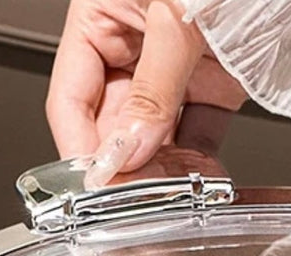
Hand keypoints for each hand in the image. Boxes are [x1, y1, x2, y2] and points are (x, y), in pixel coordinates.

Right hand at [46, 0, 245, 185]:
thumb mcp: (176, 14)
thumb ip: (152, 87)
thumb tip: (128, 148)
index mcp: (102, 13)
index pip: (72, 96)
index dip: (81, 146)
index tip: (95, 185)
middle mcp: (137, 41)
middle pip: (114, 122)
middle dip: (123, 164)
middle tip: (132, 201)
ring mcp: (178, 64)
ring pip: (156, 134)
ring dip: (160, 169)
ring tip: (164, 199)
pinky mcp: (218, 80)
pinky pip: (200, 130)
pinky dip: (199, 159)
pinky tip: (196, 181)